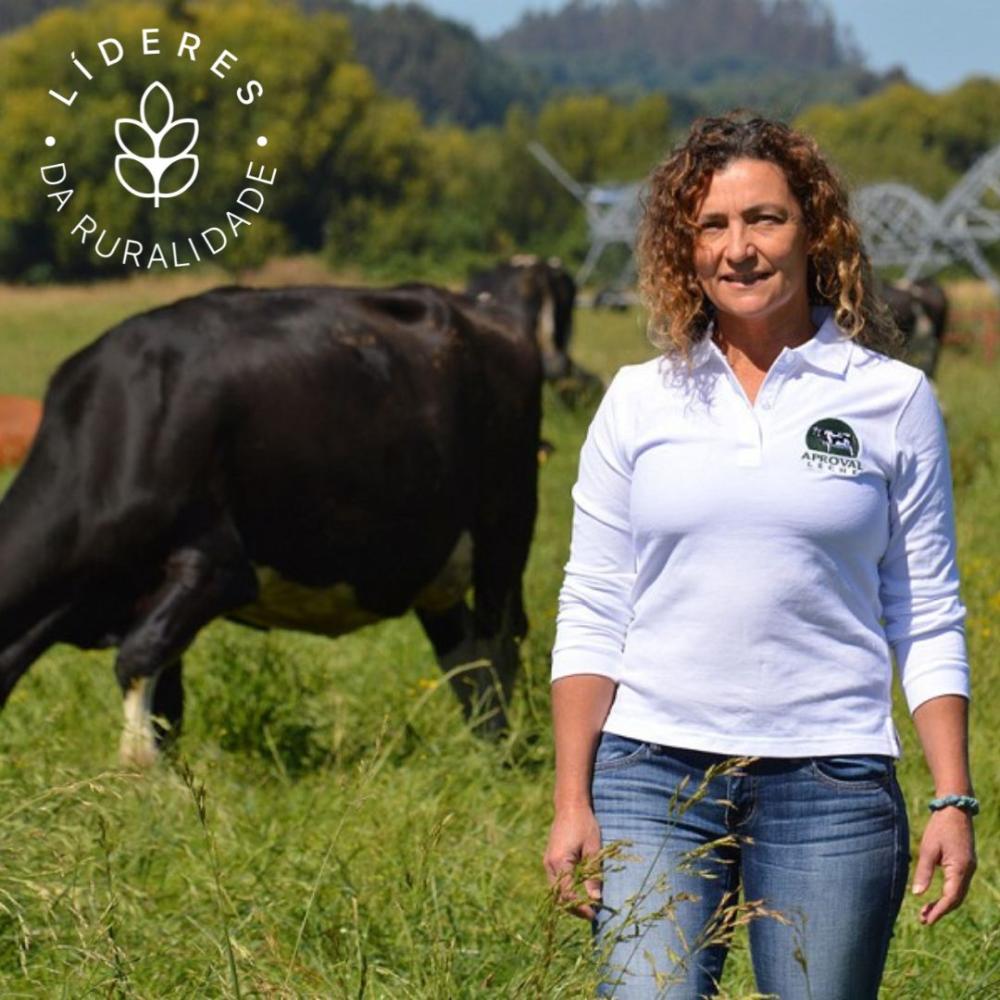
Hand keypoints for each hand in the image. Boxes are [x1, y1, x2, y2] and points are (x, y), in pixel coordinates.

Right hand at [543, 803, 601, 919]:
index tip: (595, 914)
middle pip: (557, 896)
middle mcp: (549, 864)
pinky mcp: (550, 860)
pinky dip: (566, 891)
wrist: (570, 805)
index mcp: (559, 861)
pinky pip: (555, 882)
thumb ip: (593, 874)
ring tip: (587, 905)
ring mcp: (547, 862)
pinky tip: (579, 892)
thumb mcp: (593, 848)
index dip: (581, 907)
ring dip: (569, 900)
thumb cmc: (584, 824)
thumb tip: (596, 899)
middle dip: (574, 908)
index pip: (568, 894)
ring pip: (555, 891)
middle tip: (592, 913)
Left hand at [912, 807, 976, 924]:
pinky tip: (937, 897)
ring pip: (958, 893)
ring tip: (926, 911)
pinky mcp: (966, 863)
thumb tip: (917, 894)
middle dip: (941, 910)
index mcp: (960, 869)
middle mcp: (968, 871)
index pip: (951, 898)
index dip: (939, 911)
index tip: (926, 920)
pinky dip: (949, 894)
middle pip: (956, 899)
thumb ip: (924, 872)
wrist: (955, 808)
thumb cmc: (939, 827)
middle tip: (923, 919)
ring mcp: (969, 868)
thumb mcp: (928, 848)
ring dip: (945, 904)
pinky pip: (959, 885)